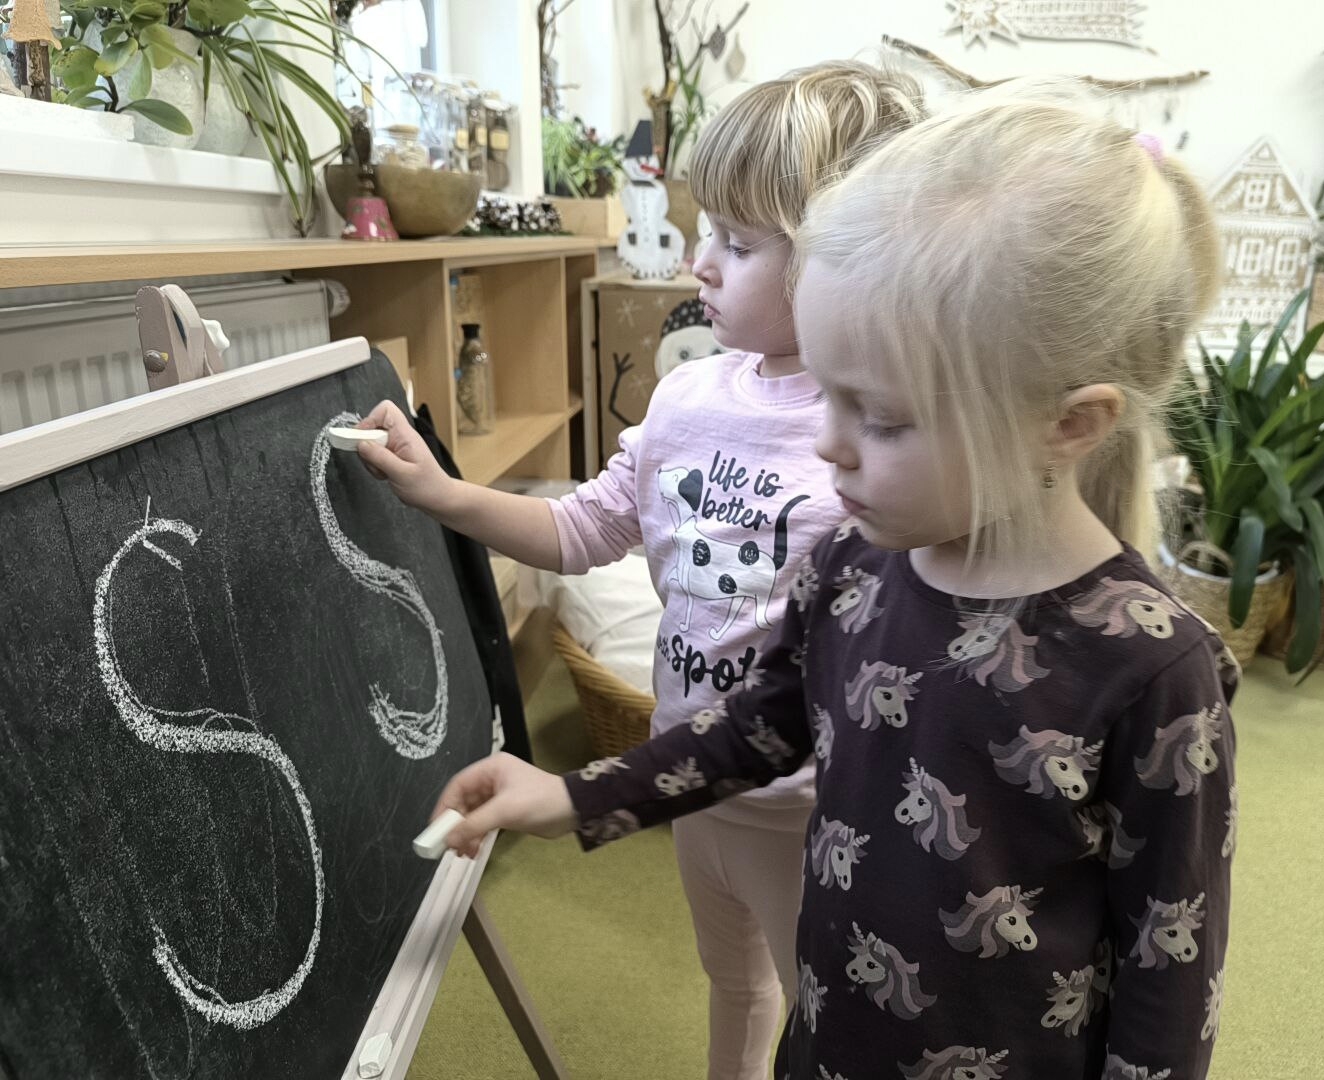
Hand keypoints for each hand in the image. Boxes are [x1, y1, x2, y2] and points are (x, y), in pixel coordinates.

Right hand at [355, 400, 451, 514]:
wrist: (437, 498)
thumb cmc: (427, 486)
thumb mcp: (402, 474)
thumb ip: (380, 458)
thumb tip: (361, 444)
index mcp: (405, 435)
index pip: (385, 410)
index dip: (370, 419)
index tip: (362, 438)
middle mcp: (400, 437)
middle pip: (372, 428)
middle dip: (367, 447)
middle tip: (376, 463)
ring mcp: (395, 446)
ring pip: (370, 443)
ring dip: (371, 459)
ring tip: (384, 472)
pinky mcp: (392, 456)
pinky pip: (374, 455)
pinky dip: (374, 466)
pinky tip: (385, 475)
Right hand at [433, 752, 575, 857]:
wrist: (574, 811)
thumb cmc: (541, 801)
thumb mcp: (505, 810)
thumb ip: (475, 824)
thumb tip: (449, 839)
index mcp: (491, 769)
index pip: (458, 785)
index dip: (444, 807)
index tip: (436, 829)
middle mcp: (492, 780)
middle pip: (463, 802)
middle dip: (455, 825)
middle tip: (448, 846)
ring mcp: (499, 797)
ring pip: (472, 815)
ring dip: (466, 834)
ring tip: (462, 853)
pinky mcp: (506, 812)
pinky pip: (483, 824)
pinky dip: (477, 837)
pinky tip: (473, 852)